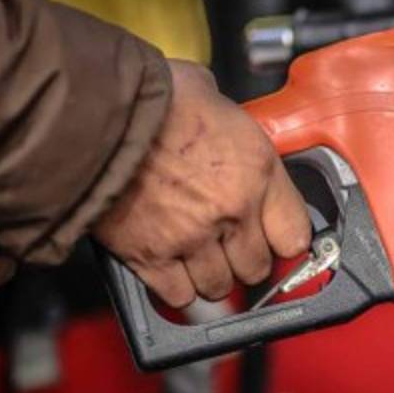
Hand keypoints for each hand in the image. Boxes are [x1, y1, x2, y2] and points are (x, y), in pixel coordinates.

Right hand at [94, 60, 310, 306]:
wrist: (98, 113)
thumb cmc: (153, 97)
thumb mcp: (214, 98)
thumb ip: (231, 129)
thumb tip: (229, 130)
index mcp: (258, 170)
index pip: (295, 234)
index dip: (284, 241)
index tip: (275, 241)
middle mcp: (233, 210)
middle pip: (257, 268)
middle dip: (245, 261)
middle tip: (231, 250)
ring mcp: (193, 237)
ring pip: (219, 287)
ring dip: (211, 278)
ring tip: (199, 261)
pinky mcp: (151, 255)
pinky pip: (178, 295)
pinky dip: (176, 289)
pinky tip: (171, 272)